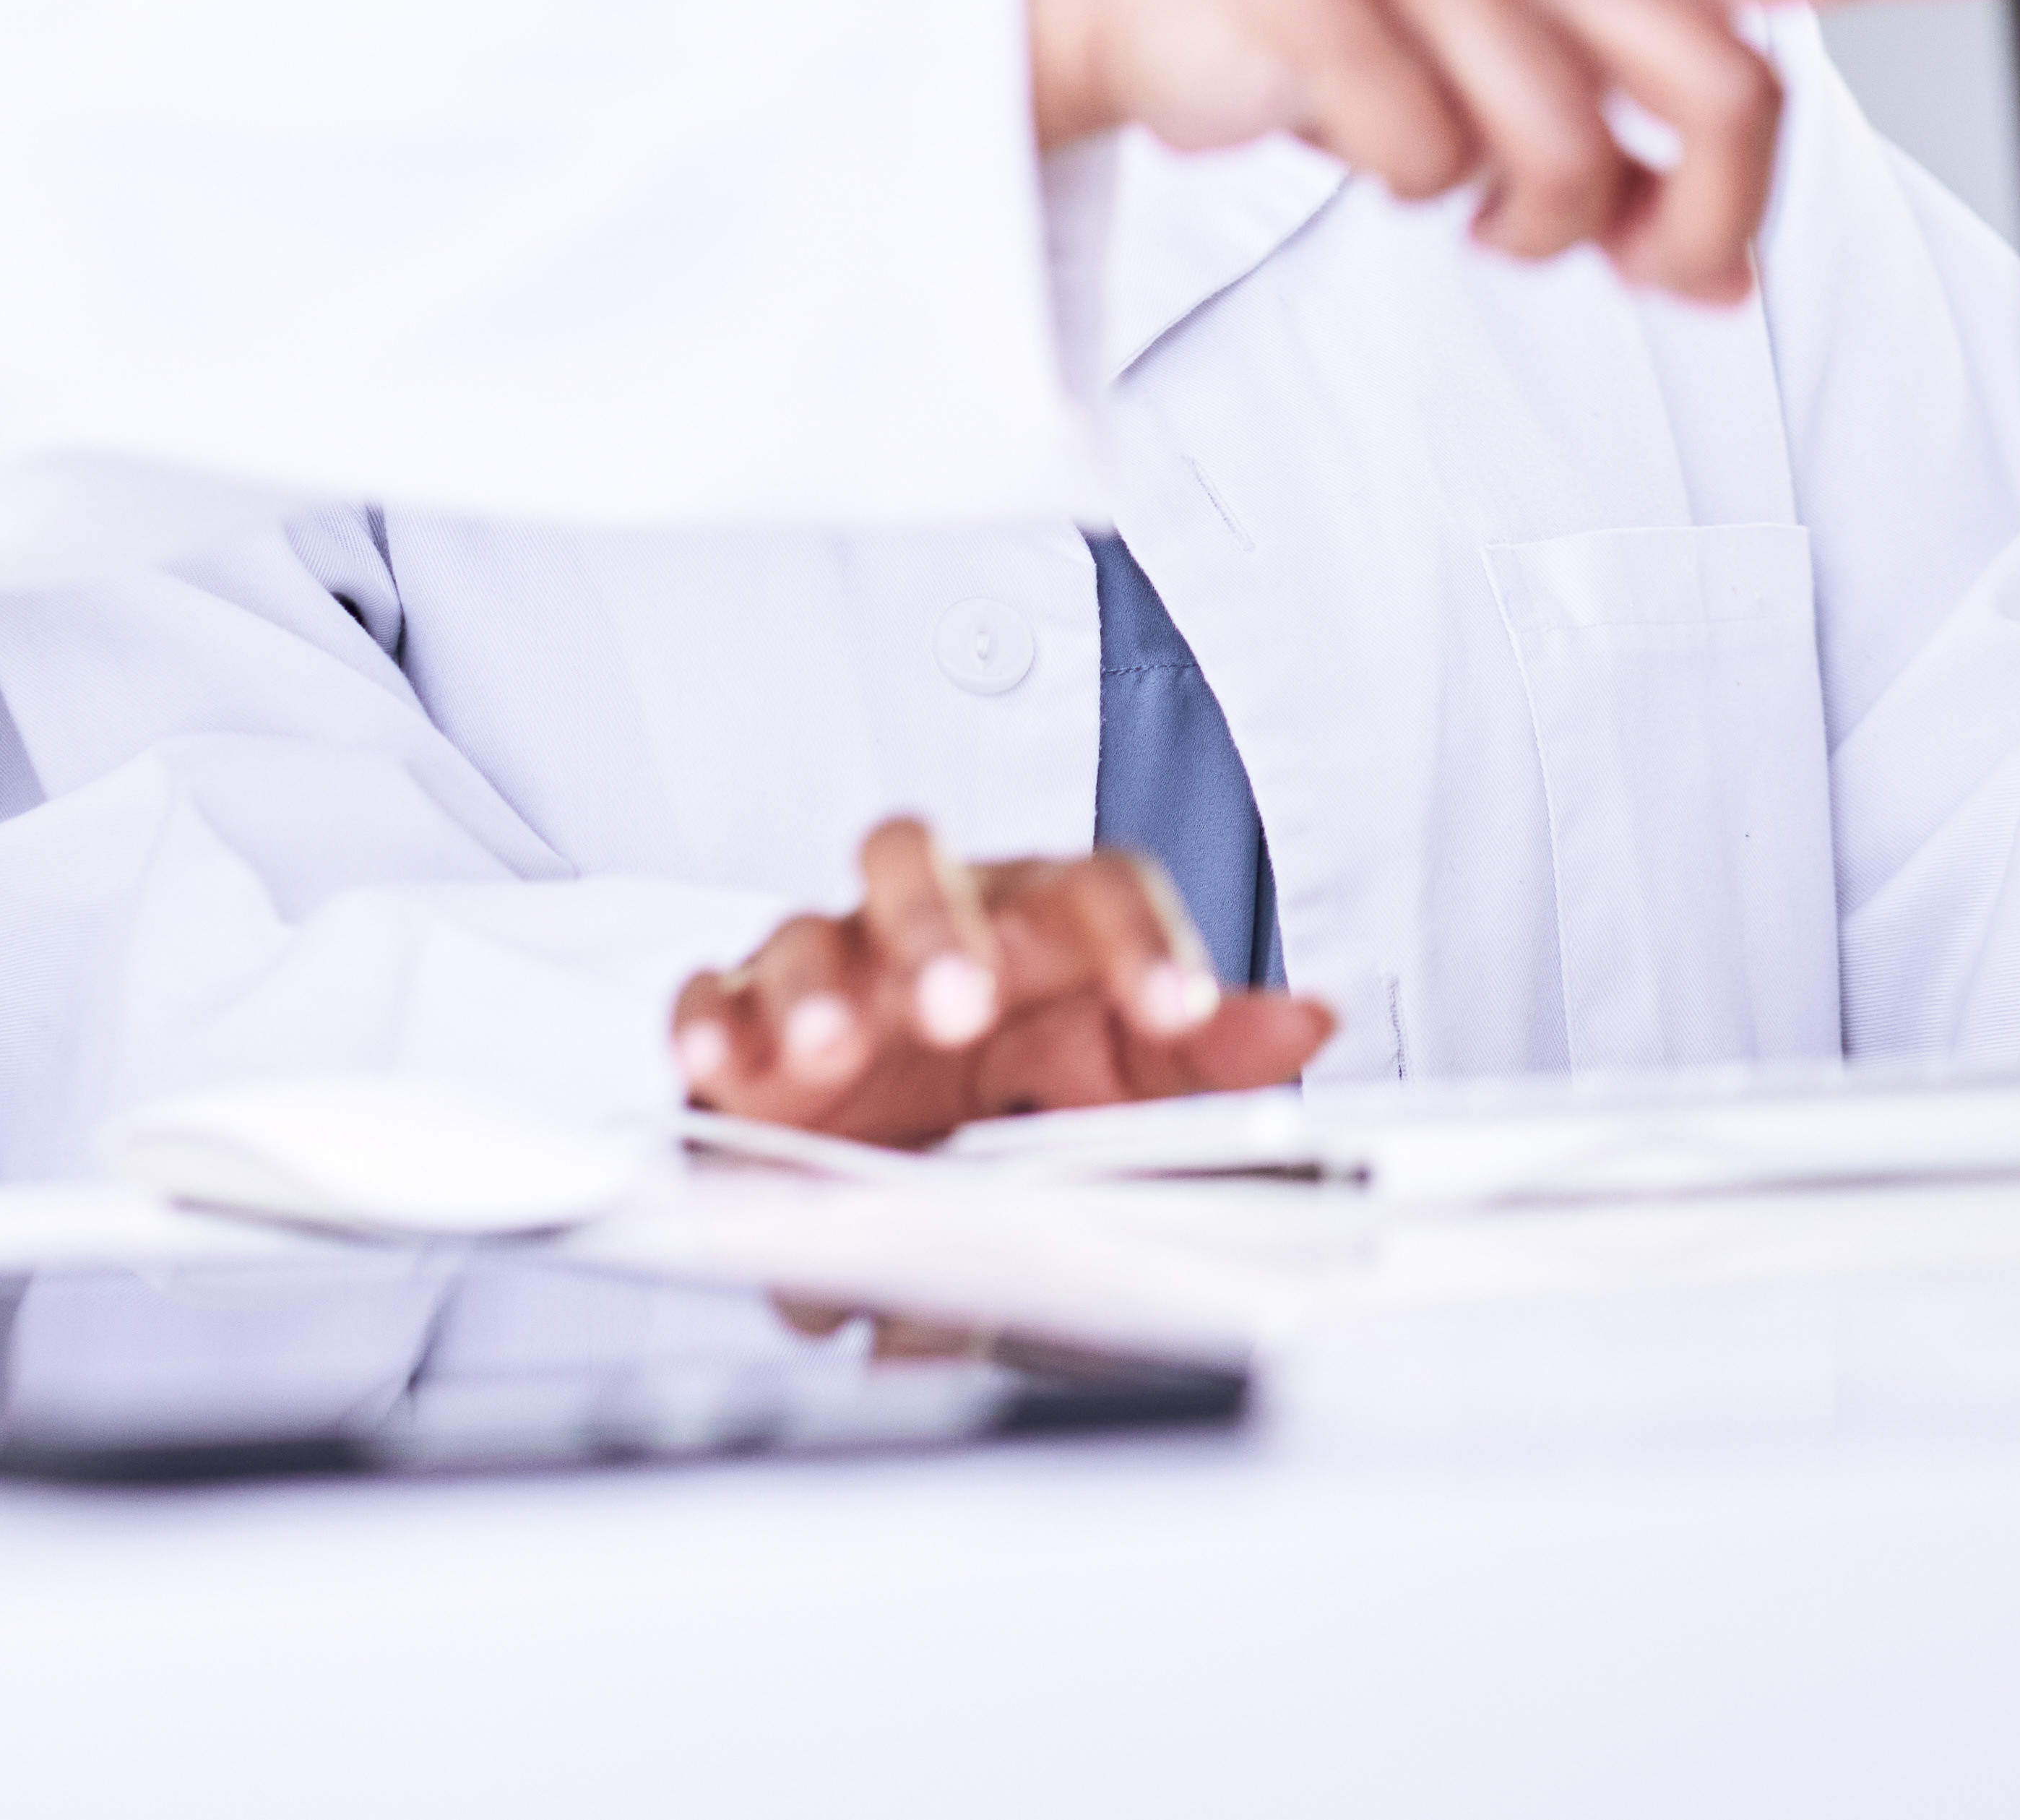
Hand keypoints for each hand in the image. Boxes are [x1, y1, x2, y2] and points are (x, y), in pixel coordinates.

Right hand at [672, 815, 1333, 1149]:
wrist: (920, 1155)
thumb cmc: (1032, 1085)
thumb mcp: (1140, 1082)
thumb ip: (1218, 1054)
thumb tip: (1308, 1018)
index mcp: (1040, 924)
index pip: (1096, 890)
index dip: (1141, 941)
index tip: (1180, 1010)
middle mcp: (928, 923)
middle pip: (918, 865)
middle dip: (933, 929)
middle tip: (958, 1002)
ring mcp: (831, 968)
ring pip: (807, 929)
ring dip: (814, 985)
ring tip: (831, 1045)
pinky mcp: (747, 1028)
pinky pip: (711, 1000)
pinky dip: (712, 1026)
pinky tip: (723, 1065)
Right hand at [1023, 0, 2006, 303]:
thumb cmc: (1347, 42)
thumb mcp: (1503, 96)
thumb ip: (1625, 175)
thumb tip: (1710, 286)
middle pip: (1731, 94)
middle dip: (1706, 223)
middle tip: (1645, 274)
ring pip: (1572, 154)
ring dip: (1525, 228)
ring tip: (1465, 204)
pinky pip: (1425, 160)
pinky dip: (1402, 194)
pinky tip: (1368, 153)